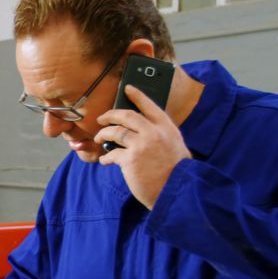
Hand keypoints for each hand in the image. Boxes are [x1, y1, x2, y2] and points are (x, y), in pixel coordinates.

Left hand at [95, 84, 191, 208]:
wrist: (178, 190)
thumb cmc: (176, 171)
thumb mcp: (174, 145)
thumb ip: (160, 135)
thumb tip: (141, 130)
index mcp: (166, 127)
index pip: (150, 106)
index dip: (137, 95)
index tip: (128, 88)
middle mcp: (154, 133)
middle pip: (126, 115)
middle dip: (110, 115)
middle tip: (101, 119)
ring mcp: (141, 145)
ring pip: (115, 132)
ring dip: (103, 135)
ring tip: (99, 139)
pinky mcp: (131, 160)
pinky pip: (112, 154)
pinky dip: (106, 157)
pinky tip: (104, 160)